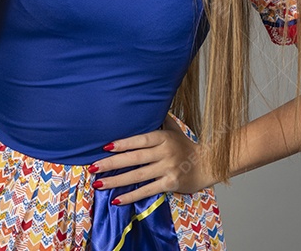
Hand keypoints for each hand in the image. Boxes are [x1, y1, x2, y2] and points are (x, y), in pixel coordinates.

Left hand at [89, 115, 214, 204]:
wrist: (207, 165)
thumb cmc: (186, 146)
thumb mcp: (174, 129)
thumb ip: (160, 118)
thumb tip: (147, 101)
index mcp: (163, 137)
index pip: (140, 140)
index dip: (122, 143)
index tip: (104, 147)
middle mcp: (165, 152)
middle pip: (134, 158)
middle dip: (112, 163)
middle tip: (92, 167)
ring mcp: (168, 169)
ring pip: (138, 176)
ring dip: (116, 181)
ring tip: (98, 184)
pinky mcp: (170, 184)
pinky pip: (147, 190)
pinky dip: (132, 196)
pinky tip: (117, 200)